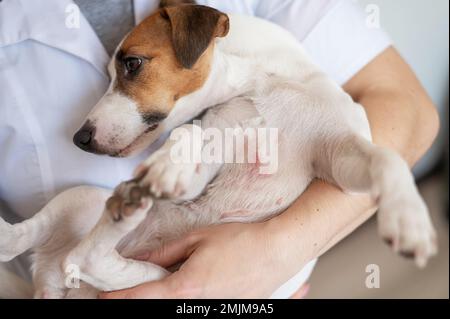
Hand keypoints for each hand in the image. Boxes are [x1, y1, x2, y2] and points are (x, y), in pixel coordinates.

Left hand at [100, 222, 306, 298]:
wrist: (278, 251)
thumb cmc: (242, 241)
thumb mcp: (198, 238)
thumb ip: (166, 251)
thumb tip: (142, 257)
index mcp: (187, 288)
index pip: (143, 297)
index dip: (120, 298)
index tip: (103, 298)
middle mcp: (198, 308)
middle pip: (160, 305)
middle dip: (145, 296)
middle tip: (136, 285)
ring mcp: (214, 312)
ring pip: (181, 307)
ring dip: (170, 294)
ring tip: (179, 276)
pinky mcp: (226, 312)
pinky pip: (199, 307)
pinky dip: (190, 298)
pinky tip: (196, 284)